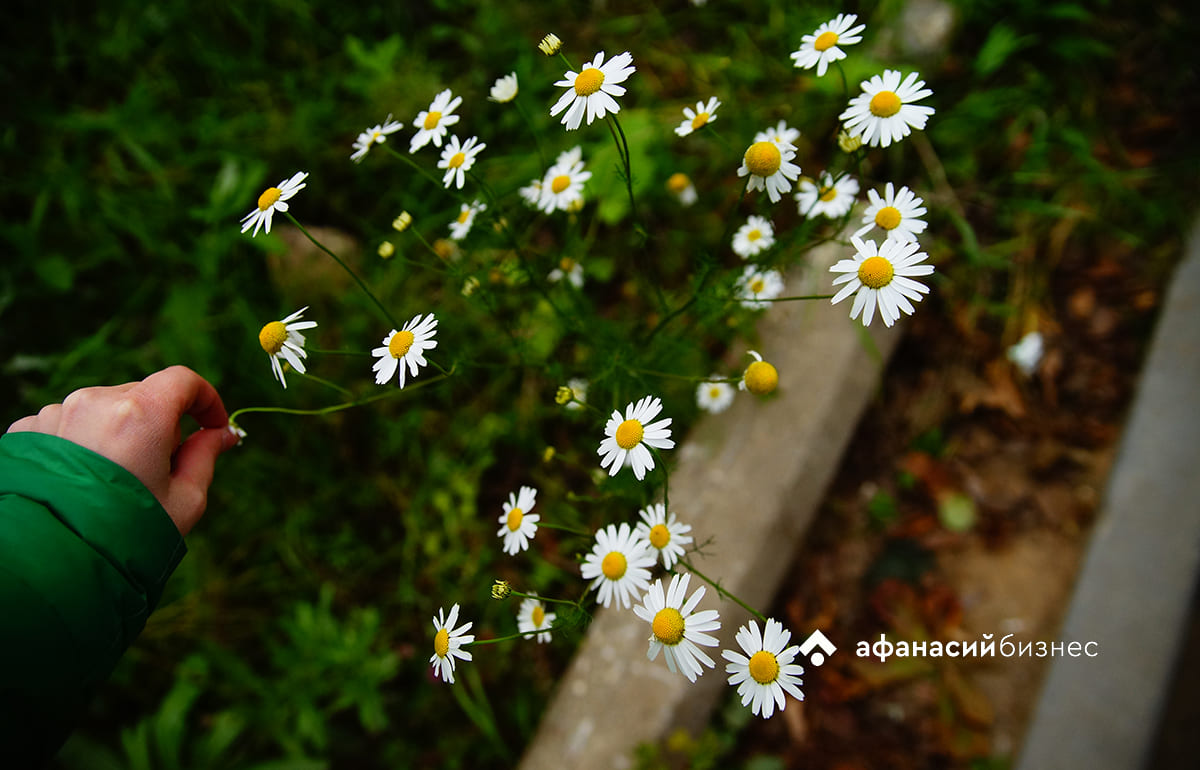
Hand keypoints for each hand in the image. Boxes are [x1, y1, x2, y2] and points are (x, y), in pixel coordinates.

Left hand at [6, 366, 237, 534]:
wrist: (53, 564)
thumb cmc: (128, 533)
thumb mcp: (184, 499)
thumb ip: (206, 455)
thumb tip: (222, 434)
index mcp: (140, 414)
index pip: (182, 380)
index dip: (205, 398)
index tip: (211, 424)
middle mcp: (95, 401)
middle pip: (143, 395)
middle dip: (161, 423)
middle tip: (165, 466)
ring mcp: (55, 413)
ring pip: (104, 409)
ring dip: (119, 432)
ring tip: (118, 479)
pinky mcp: (27, 429)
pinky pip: (68, 423)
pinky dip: (84, 442)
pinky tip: (86, 479)